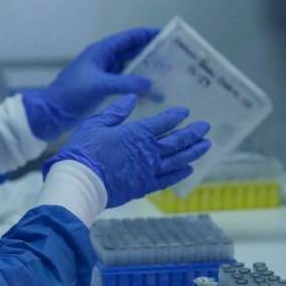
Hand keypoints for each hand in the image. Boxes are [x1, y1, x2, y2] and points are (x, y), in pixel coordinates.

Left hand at [23, 28, 158, 140]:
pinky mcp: (103, 90)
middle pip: (132, 52)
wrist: (50, 113)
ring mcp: (103, 75)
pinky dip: (138, 87)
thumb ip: (126, 83)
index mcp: (101, 51)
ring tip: (167, 77)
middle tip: (173, 59)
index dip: (148, 35)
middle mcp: (104, 60)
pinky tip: (152, 96)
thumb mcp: (100, 86)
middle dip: (151, 54)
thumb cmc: (71, 94)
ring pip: (130, 69)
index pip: (129, 38)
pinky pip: (126, 84)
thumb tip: (151, 83)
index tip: (167, 36)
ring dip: (146, 72)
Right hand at [43, 95, 210, 207]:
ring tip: (205, 146)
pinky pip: (168, 179)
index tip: (186, 112)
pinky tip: (189, 169)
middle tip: (205, 128)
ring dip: (193, 152)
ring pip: (178, 160)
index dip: (176, 116)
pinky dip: (180, 173)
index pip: (163, 122)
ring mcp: (148, 170)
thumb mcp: (96, 124)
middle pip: (177, 141)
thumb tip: (131, 98)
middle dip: (192, 133)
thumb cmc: (84, 150)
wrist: (80, 182)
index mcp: (137, 133)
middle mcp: (148, 152)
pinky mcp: (144, 186)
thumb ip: (116, 112)